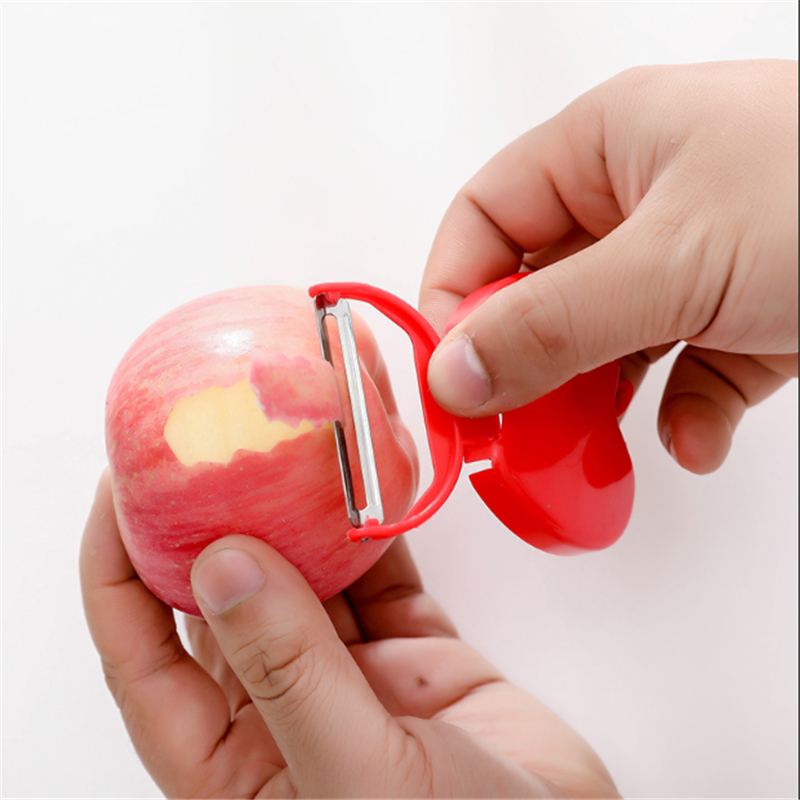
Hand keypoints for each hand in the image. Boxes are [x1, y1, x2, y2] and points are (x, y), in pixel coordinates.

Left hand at [81, 471, 618, 797]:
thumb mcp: (360, 778)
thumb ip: (290, 674)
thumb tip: (222, 565)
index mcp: (233, 764)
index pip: (143, 656)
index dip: (118, 569)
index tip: (121, 487)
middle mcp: (281, 710)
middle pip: (226, 595)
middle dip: (214, 514)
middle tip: (213, 435)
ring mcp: (349, 676)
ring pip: (306, 572)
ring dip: (301, 507)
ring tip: (293, 436)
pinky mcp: (412, 652)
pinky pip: (379, 573)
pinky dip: (374, 525)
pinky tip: (368, 479)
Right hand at [420, 59, 797, 473]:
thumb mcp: (673, 262)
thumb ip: (550, 324)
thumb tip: (453, 375)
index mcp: (607, 146)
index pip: (484, 220)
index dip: (452, 297)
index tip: (451, 378)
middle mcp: (640, 199)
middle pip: (538, 289)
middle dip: (525, 365)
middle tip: (514, 431)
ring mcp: (693, 260)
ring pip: (603, 340)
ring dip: (597, 402)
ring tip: (589, 451)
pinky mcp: (742, 314)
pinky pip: (681, 371)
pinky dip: (681, 414)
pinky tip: (693, 439)